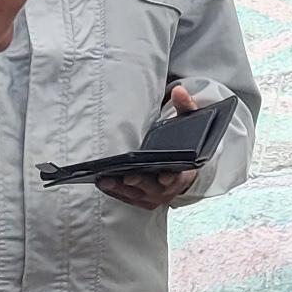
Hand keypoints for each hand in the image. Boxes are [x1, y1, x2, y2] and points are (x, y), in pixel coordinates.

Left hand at [97, 85, 202, 210]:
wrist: (182, 166)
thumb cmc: (183, 144)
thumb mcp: (189, 123)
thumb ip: (185, 107)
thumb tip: (179, 90)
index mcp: (184, 172)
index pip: (179, 177)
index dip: (171, 177)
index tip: (163, 176)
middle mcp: (170, 188)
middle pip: (154, 188)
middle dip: (140, 182)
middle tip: (127, 176)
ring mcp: (156, 197)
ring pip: (137, 195)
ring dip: (121, 188)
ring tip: (105, 179)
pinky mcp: (142, 200)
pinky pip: (128, 198)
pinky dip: (115, 193)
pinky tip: (103, 183)